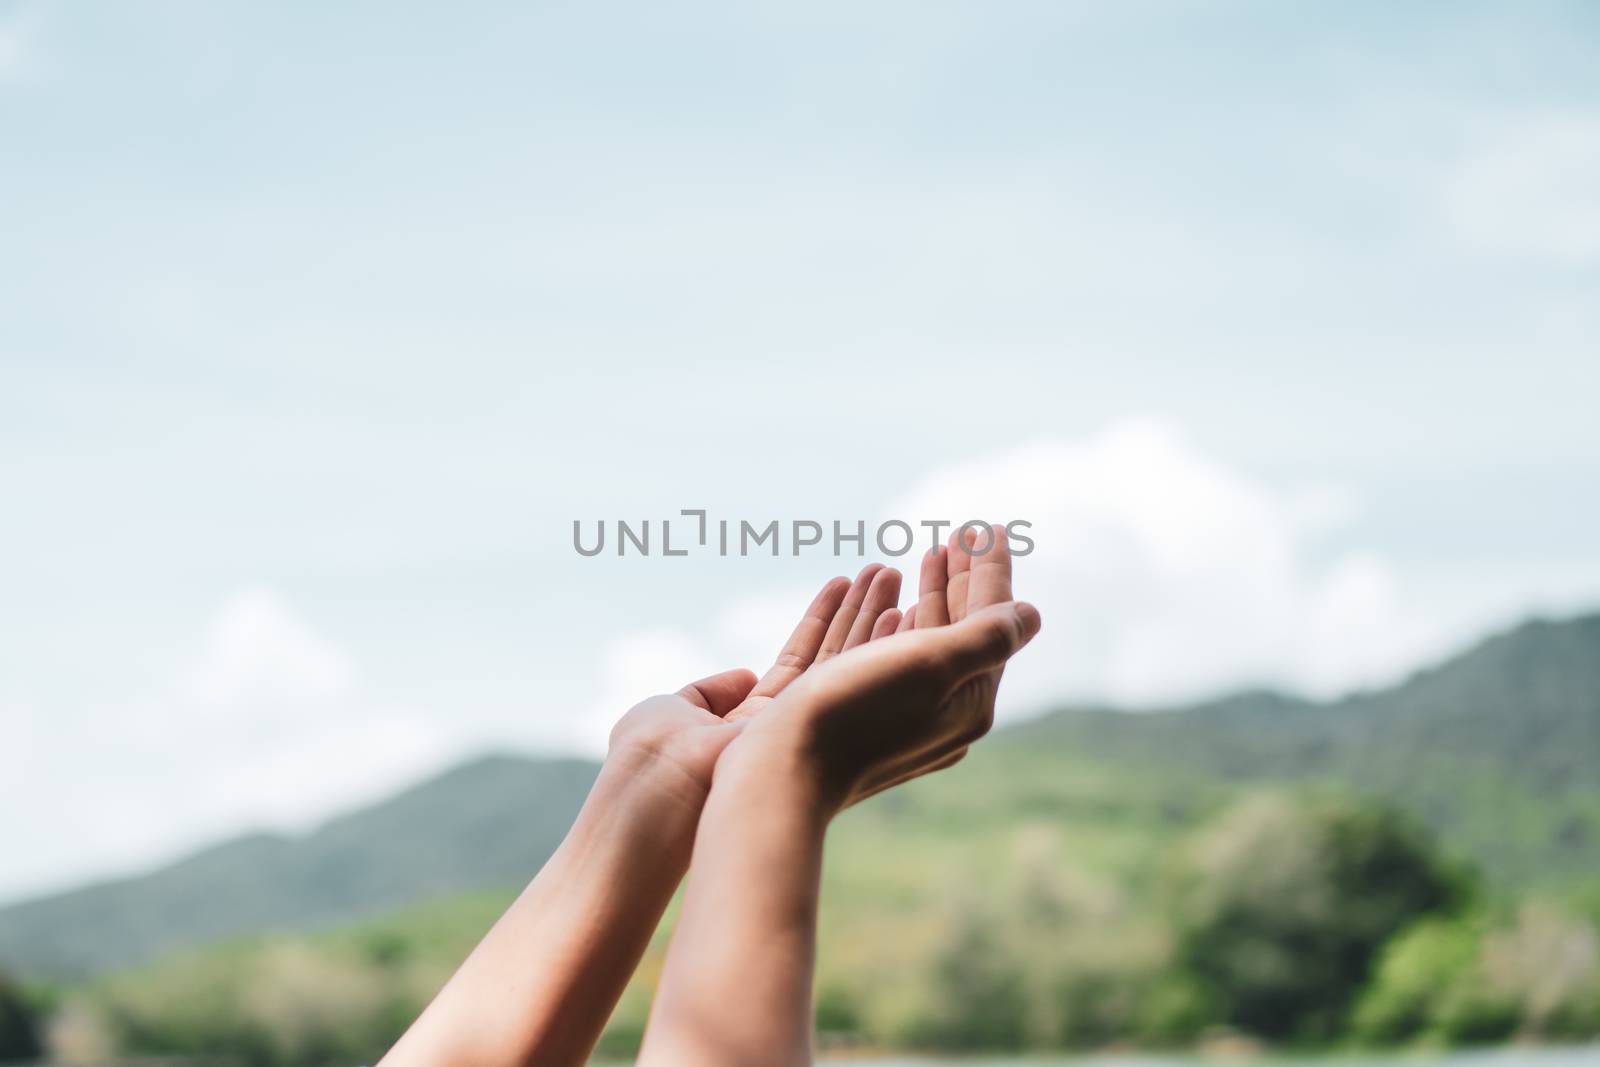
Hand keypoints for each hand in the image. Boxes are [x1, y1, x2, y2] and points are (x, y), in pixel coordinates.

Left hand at [605, 563, 904, 802]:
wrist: (658, 796)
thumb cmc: (653, 756)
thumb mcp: (678, 707)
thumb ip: (713, 690)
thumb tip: (747, 675)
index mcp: (758, 718)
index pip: (801, 658)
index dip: (824, 620)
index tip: (844, 583)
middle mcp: (792, 724)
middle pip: (834, 658)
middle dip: (860, 612)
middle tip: (886, 571)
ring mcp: (812, 731)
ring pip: (852, 665)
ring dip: (876, 621)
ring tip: (894, 575)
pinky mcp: (826, 734)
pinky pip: (858, 681)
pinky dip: (883, 646)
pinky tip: (901, 612)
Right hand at [725, 524, 1039, 812]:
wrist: (779, 775)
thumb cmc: (854, 713)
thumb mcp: (931, 664)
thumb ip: (986, 636)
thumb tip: (1031, 615)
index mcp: (966, 704)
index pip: (989, 624)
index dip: (989, 572)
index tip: (986, 527)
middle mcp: (935, 715)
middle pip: (955, 634)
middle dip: (959, 582)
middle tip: (958, 537)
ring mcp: (890, 717)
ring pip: (912, 644)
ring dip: (919, 596)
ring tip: (919, 557)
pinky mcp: (847, 716)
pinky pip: (868, 657)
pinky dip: (872, 620)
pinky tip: (868, 596)